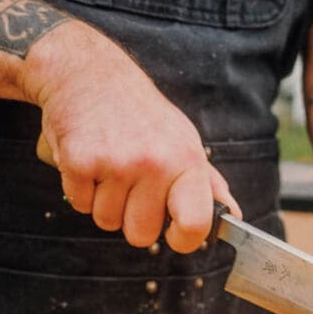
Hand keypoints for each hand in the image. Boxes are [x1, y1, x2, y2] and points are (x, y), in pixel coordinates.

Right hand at [23, 20, 237, 252]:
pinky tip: (88, 159)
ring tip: (108, 166)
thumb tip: (233, 215)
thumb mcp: (182, 139)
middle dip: (131, 219)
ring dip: (103, 202)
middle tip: (129, 184)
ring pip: (106, 221)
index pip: (195, 224)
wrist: (88, 73)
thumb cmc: (139, 113)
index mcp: (186, 159)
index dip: (184, 240)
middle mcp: (155, 162)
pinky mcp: (80, 162)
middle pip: (141, 235)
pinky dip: (79, 189)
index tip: (174, 234)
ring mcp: (116, 163)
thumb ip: (207, 182)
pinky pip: (80, 204)